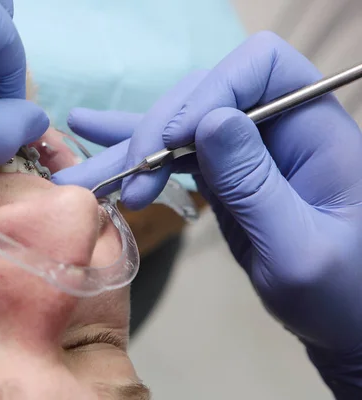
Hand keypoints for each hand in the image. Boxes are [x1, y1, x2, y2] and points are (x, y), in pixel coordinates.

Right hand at [55, 32, 361, 396]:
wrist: (344, 327)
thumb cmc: (342, 296)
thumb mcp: (299, 251)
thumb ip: (255, 185)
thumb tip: (208, 121)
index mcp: (315, 131)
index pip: (263, 68)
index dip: (214, 90)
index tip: (175, 141)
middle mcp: (278, 129)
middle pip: (206, 94)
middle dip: (158, 132)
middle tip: (130, 181)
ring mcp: (246, 151)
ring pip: (178, 126)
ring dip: (128, 149)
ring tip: (78, 175)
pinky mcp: (223, 176)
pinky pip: (173, 155)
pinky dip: (133, 154)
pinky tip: (93, 139)